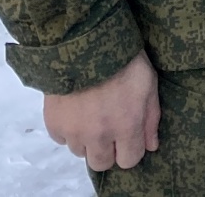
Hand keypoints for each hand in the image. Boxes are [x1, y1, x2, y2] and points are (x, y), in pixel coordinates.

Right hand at [43, 50, 160, 171]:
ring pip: (80, 151)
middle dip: (108, 150)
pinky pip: (62, 138)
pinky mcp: (53, 123)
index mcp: (125, 127)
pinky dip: (69, 129)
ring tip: (92, 113)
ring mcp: (73, 131)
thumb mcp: (148, 84)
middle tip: (109, 128)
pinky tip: (77, 108)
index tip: (129, 136)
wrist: (85, 41)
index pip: (129, 160)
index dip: (131, 149)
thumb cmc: (124, 60)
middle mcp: (98, 135)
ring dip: (87, 139)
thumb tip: (151, 145)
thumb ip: (150, 118)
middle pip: (101, 163)